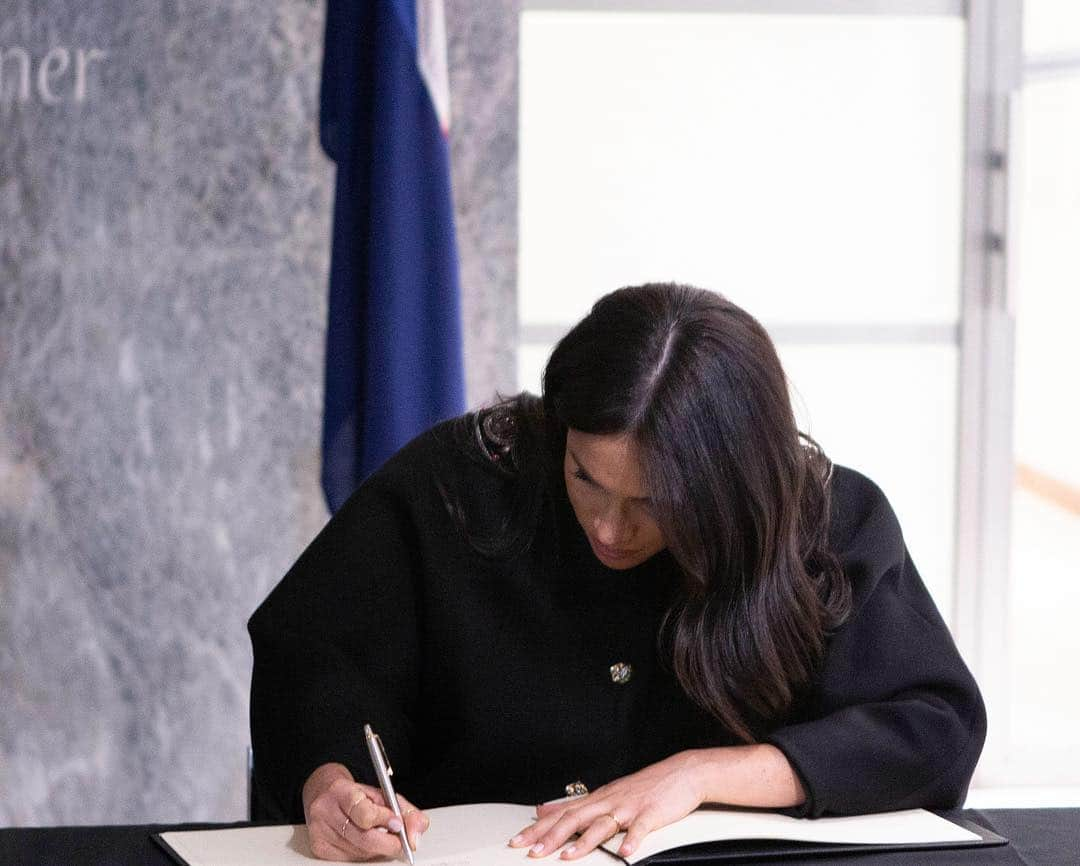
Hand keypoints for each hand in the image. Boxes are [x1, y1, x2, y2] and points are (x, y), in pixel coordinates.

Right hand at [303, 762, 428, 861]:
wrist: (325, 793)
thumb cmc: (356, 795)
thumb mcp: (382, 795)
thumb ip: (405, 811)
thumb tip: (415, 836)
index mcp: (341, 791)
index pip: (364, 812)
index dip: (384, 820)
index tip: (398, 824)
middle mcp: (326, 810)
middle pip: (363, 838)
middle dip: (388, 844)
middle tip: (401, 843)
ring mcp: (319, 831)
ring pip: (358, 852)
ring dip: (376, 850)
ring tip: (381, 838)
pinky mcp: (318, 847)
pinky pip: (348, 860)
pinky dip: (363, 855)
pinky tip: (364, 843)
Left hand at [508, 752, 705, 859]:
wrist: (681, 773)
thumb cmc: (643, 787)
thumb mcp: (605, 793)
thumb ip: (575, 804)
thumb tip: (544, 808)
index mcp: (597, 798)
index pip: (561, 814)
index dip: (539, 828)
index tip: (518, 841)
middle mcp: (609, 801)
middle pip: (575, 818)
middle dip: (552, 836)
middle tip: (533, 851)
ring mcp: (630, 807)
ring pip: (603, 823)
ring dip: (584, 841)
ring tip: (568, 856)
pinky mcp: (652, 813)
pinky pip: (641, 827)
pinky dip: (633, 839)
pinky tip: (625, 852)